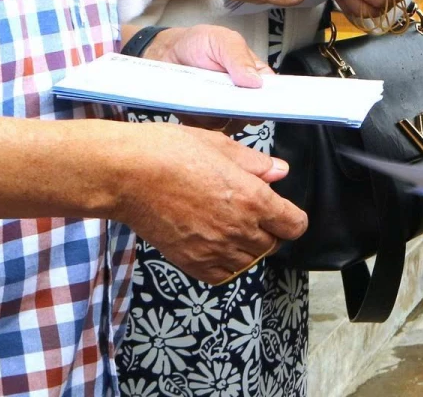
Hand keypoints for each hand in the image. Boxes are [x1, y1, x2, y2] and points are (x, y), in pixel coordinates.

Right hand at [111, 121, 307, 286]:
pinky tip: (214, 243)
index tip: (283, 212)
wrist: (128, 174)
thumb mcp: (221, 145)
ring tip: (228, 226)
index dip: (292, 218)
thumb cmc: (170, 152)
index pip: (294, 225)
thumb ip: (255, 164)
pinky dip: (224, 264)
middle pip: (273, 245)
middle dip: (268, 230)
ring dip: (247, 247)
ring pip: (249, 261)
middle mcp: (239, 229)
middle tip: (249, 213)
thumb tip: (280, 172)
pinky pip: (223, 275)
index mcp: (253, 199)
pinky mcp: (192, 262)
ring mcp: (215, 250)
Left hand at [138, 24, 268, 132]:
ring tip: (203, 96)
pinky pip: (208, 130)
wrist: (165, 53)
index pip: (271, 93)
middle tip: (225, 99)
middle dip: (241, 112)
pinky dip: (201, 121)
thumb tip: (256, 82)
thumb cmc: (198, 43)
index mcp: (252, 75)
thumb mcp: (222, 40)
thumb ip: (239, 57)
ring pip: (231, 125)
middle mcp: (241, 96)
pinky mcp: (203, 121)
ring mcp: (223, 110)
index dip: (269, 100)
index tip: (261, 103)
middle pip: (252, 114)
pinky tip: (193, 105)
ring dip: (218, 115)